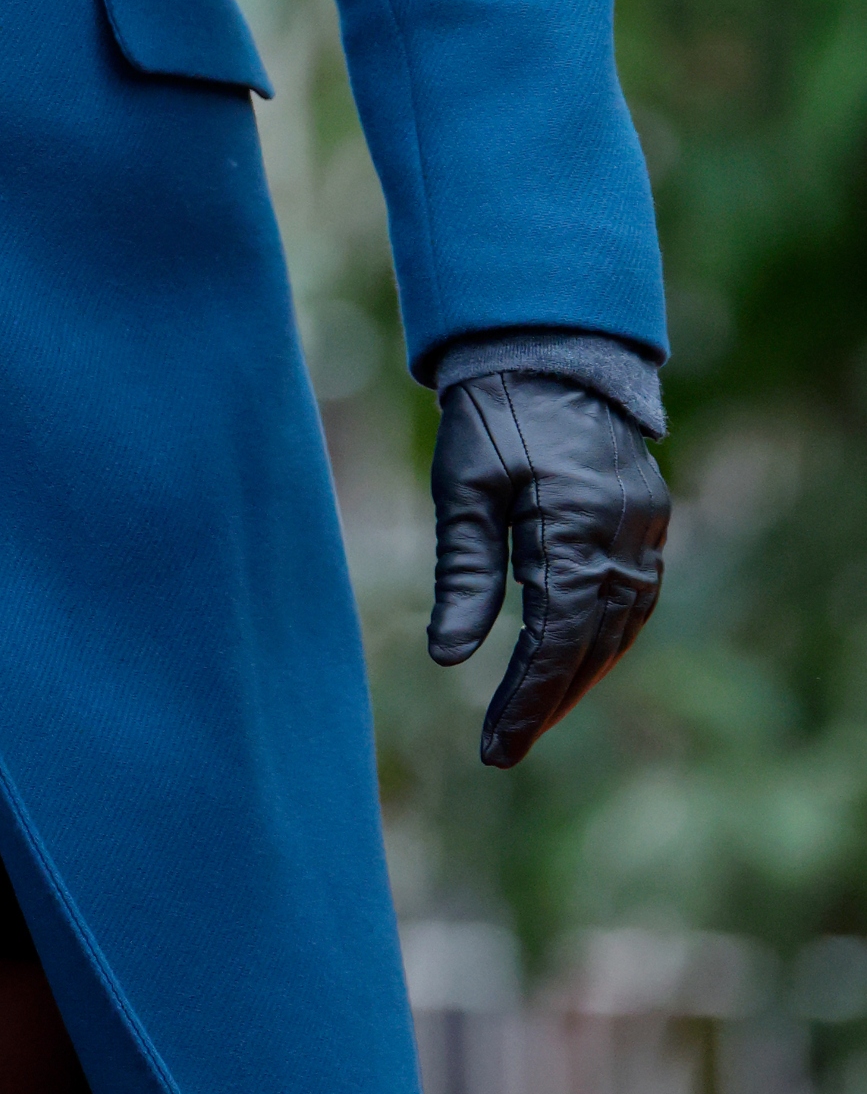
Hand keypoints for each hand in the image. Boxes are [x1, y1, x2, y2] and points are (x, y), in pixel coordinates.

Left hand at [427, 374, 668, 769]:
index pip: (556, 640)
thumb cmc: (493, 411)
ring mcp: (644, 525)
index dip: (527, 700)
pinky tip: (572, 660)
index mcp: (576, 524)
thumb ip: (464, 572)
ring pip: (621, 626)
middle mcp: (624, 533)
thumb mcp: (463, 486)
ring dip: (580, 675)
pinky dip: (602, 636)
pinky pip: (634, 596)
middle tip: (504, 748)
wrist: (548, 344)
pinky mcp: (645, 517)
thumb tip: (449, 659)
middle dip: (550, 701)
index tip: (495, 749)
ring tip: (533, 716)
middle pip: (594, 644)